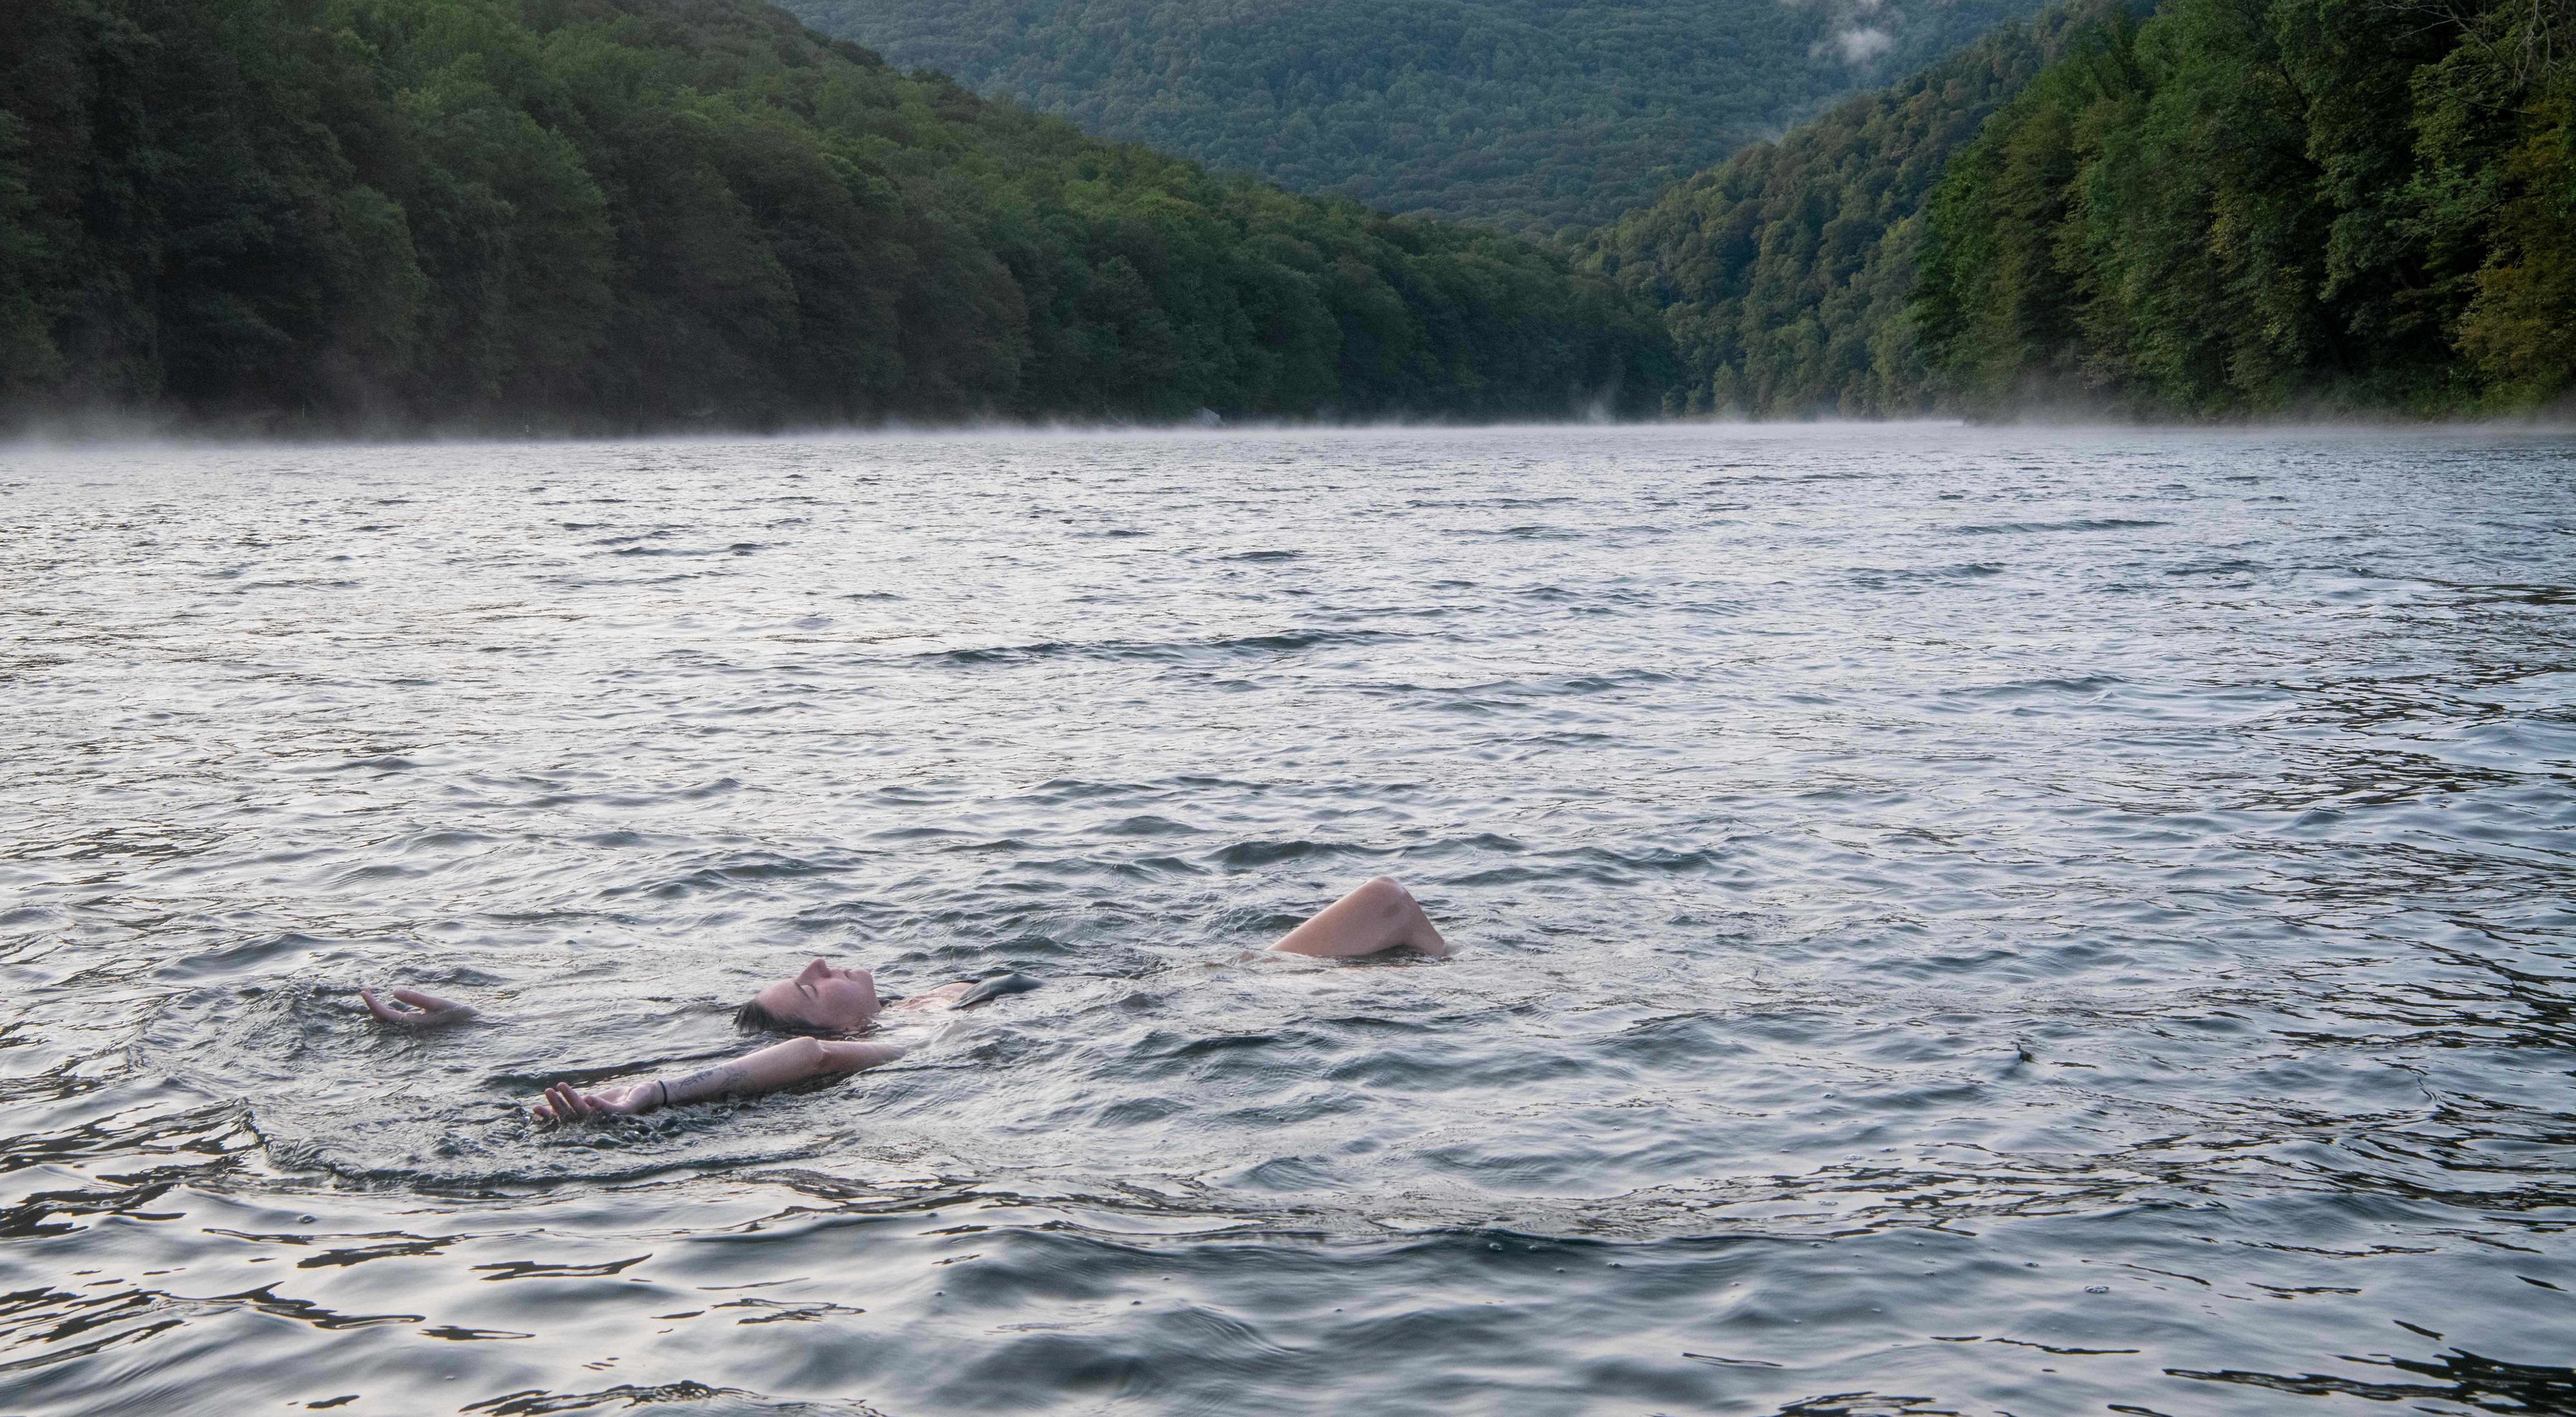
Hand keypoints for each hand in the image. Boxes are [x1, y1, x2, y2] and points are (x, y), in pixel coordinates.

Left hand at [359, 987, 474, 1025]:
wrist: (473, 1029)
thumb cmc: (458, 1014)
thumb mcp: (437, 1003)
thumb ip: (416, 998)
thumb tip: (393, 992)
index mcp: (413, 1023)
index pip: (385, 1014)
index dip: (372, 1003)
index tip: (363, 991)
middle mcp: (411, 1028)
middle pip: (383, 1020)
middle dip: (373, 1006)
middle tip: (366, 991)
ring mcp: (414, 1029)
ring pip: (389, 1022)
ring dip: (379, 1009)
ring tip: (373, 996)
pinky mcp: (418, 1026)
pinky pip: (397, 1021)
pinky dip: (389, 1012)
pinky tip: (390, 1004)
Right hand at [532, 1080, 653, 1122]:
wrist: (640, 1094)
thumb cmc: (614, 1099)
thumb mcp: (592, 1100)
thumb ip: (575, 1103)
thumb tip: (551, 1106)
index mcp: (585, 1117)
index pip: (564, 1117)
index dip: (549, 1114)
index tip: (534, 1108)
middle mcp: (594, 1120)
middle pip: (571, 1113)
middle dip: (558, 1103)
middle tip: (546, 1091)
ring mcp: (607, 1117)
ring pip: (586, 1110)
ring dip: (572, 1099)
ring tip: (560, 1086)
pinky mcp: (622, 1112)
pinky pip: (608, 1110)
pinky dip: (598, 1104)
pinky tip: (588, 1097)